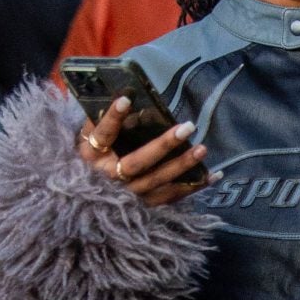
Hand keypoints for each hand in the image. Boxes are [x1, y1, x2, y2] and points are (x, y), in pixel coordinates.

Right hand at [78, 97, 209, 205]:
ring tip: (202, 149)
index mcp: (92, 156)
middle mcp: (109, 177)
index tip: (126, 100)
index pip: (102, 136)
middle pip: (137, 162)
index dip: (113, 119)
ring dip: (182, 166)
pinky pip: (171, 197)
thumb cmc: (92, 154)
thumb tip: (127, 96)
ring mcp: (128, 194)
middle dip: (163, 145)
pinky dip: (193, 187)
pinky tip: (212, 175)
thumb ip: (101, 119)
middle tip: (187, 127)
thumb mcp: (87, 136)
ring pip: (157, 181)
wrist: (87, 192)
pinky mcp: (145, 204)